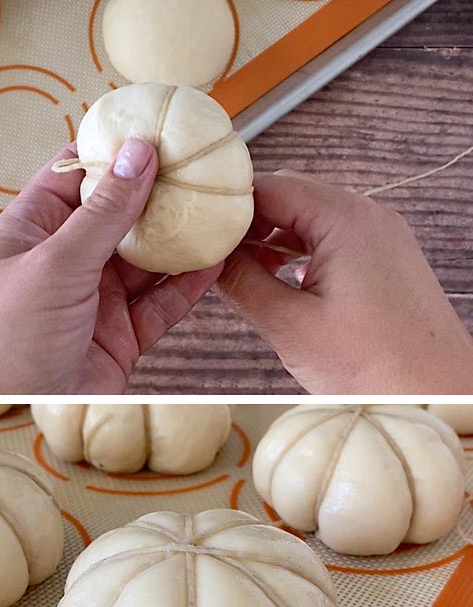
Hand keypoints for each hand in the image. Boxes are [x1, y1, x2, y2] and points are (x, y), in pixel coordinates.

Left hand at [0, 139, 222, 393]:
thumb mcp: (52, 266)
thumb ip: (101, 213)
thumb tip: (136, 152)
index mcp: (29, 232)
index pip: (72, 176)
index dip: (113, 151)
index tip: (159, 127)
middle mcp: (59, 262)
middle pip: (116, 215)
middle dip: (158, 193)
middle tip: (204, 164)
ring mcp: (89, 300)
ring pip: (144, 260)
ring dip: (180, 237)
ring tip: (222, 206)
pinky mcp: (116, 338)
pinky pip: (158, 304)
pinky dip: (187, 284)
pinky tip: (216, 260)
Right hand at [218, 172, 472, 393]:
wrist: (437, 393)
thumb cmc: (376, 364)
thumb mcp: (288, 324)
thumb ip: (241, 282)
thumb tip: (208, 259)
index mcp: (345, 219)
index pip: (268, 187)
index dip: (226, 207)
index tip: (196, 231)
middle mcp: (368, 215)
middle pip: (288, 196)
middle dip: (246, 222)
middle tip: (209, 252)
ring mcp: (380, 235)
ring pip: (307, 218)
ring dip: (270, 238)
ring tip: (238, 270)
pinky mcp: (384, 258)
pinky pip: (330, 237)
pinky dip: (296, 251)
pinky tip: (275, 279)